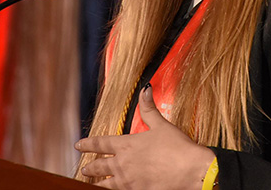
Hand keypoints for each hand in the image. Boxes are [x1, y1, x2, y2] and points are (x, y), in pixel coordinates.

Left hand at [76, 85, 215, 188]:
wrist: (191, 170)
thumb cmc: (177, 147)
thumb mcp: (161, 124)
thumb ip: (149, 108)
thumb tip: (145, 90)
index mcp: (127, 145)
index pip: (101, 144)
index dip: (87, 144)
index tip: (78, 145)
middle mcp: (123, 164)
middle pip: (100, 167)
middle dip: (91, 168)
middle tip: (84, 168)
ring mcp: (129, 181)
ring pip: (106, 184)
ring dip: (98, 183)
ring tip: (92, 184)